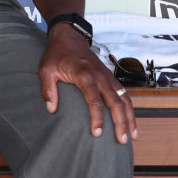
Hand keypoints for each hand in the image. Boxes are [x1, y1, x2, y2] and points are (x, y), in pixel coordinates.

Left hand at [39, 23, 136, 144]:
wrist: (69, 37)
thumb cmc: (56, 54)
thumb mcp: (46, 70)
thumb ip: (47, 89)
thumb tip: (51, 108)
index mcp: (84, 75)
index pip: (95, 100)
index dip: (97, 118)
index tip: (97, 133)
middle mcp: (100, 76)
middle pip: (116, 102)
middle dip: (121, 122)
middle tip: (122, 141)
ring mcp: (108, 76)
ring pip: (124, 99)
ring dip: (130, 118)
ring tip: (132, 137)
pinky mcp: (110, 77)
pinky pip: (124, 94)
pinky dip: (130, 108)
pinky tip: (131, 122)